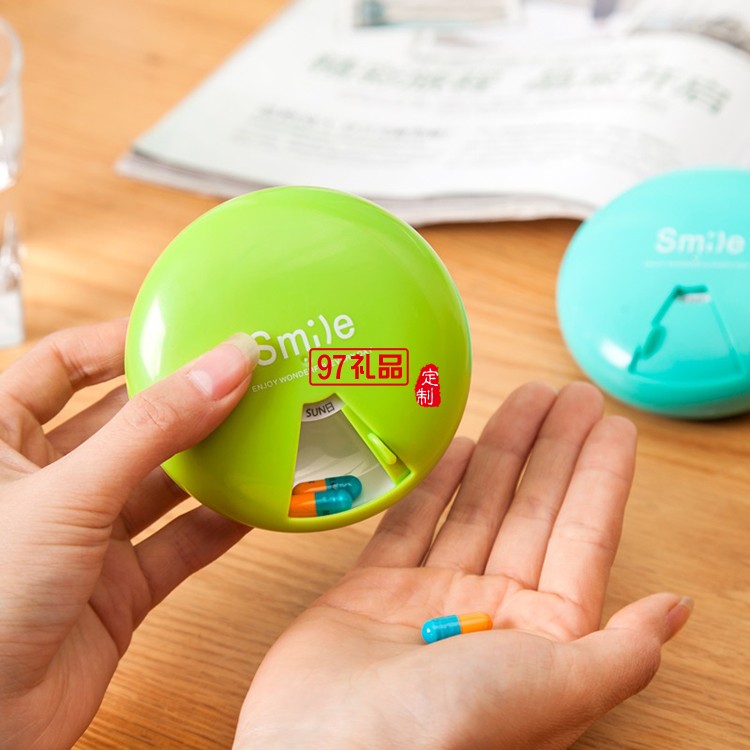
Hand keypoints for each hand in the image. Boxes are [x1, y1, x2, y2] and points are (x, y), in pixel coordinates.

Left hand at [0, 319, 257, 749]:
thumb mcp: (67, 494)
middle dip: (182, 400)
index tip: (182, 327)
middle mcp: (45, 484)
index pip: (62, 366)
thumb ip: (153, 429)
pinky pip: (180, 542)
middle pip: (126, 422)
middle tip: (241, 375)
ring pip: (161, 483)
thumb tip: (222, 367)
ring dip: (211, 461)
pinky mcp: (119, 586)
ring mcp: (85, 536)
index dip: (119, 342)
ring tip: (262, 428)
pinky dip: (220, 523)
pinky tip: (258, 502)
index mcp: (0, 443)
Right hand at [235, 382, 691, 749]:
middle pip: (531, 510)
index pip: (582, 537)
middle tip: (568, 393)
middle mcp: (490, 615)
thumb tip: (676, 609)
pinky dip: (432, 485)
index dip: (600, 477)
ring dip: (502, 452)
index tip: (611, 424)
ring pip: (475, 506)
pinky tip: (455, 447)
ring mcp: (430, 600)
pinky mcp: (374, 592)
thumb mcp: (556, 690)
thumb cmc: (447, 735)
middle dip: (554, 449)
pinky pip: (410, 524)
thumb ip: (620, 649)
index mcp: (541, 639)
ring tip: (523, 400)